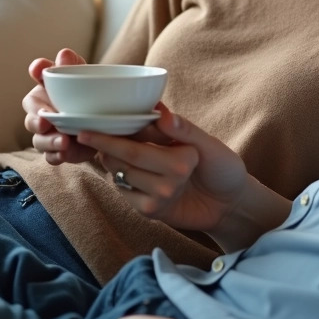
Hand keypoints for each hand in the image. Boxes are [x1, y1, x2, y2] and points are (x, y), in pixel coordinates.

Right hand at [22, 48, 93, 164]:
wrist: (103, 122)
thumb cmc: (86, 95)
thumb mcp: (84, 77)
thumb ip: (73, 65)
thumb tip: (63, 55)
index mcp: (48, 85)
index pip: (37, 72)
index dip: (36, 69)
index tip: (38, 69)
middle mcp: (42, 109)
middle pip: (31, 113)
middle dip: (36, 118)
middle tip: (45, 120)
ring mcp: (48, 132)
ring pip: (39, 139)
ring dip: (49, 140)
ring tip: (63, 141)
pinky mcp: (57, 150)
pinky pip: (51, 156)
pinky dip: (56, 155)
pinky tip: (64, 153)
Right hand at [79, 103, 288, 249]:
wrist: (232, 204)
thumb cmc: (223, 167)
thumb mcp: (210, 145)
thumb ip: (185, 129)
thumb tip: (161, 111)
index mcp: (156, 136)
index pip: (128, 131)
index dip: (111, 130)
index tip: (87, 129)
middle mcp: (144, 157)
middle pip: (124, 153)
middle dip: (134, 156)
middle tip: (161, 160)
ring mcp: (142, 182)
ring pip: (129, 176)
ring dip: (157, 179)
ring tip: (184, 177)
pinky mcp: (146, 206)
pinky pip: (137, 200)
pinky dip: (154, 198)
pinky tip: (174, 195)